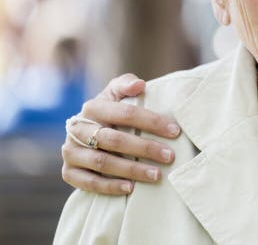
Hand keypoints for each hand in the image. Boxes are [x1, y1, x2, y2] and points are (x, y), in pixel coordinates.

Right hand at [61, 73, 180, 194]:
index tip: (175, 131)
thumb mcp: (116, 93)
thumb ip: (126, 84)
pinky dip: (110, 186)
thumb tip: (139, 84)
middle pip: (115, 140)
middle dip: (145, 148)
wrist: (86, 131)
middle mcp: (77, 129)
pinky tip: (131, 188)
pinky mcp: (68, 172)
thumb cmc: (111, 110)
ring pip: (103, 162)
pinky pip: (89, 182)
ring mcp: (70, 152)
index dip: (151, 122)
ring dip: (131, 170)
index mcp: (92, 107)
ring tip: (156, 175)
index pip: (125, 113)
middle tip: (169, 156)